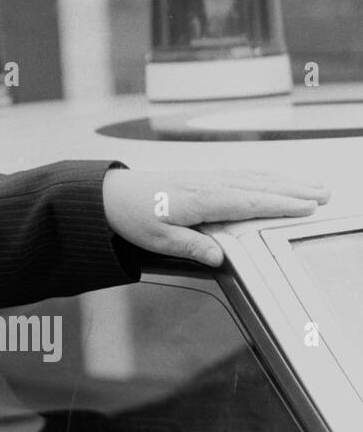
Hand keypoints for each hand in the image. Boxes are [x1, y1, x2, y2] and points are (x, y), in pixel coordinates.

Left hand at [102, 169, 329, 266]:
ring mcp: (205, 178)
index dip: (278, 204)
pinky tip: (275, 178)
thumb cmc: (131, 215)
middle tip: (324, 195)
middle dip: (293, 190)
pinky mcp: (200, 178)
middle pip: (258, 186)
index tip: (305, 207)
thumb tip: (219, 257)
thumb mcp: (157, 239)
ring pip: (252, 178)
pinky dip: (263, 175)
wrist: (108, 194)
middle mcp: (206, 185)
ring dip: (283, 181)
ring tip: (311, 186)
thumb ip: (191, 246)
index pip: (247, 202)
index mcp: (200, 200)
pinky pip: (240, 174)